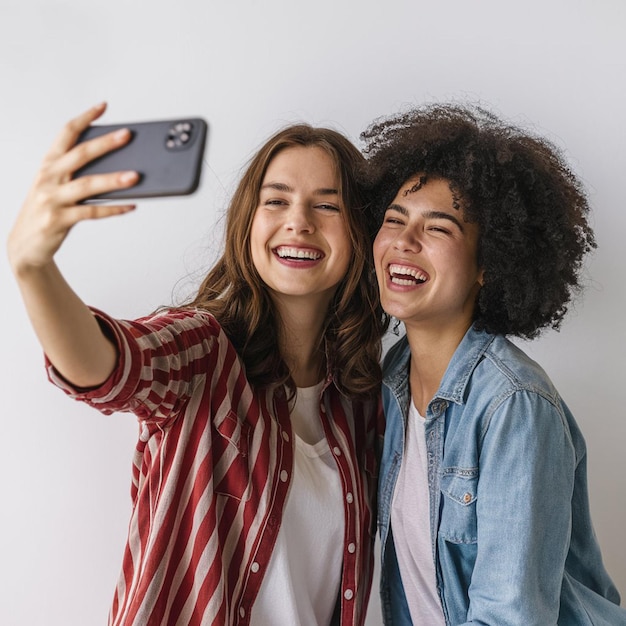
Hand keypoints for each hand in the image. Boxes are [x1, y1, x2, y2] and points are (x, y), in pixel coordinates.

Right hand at [7, 102, 139, 275]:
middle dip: (105, 144)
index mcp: (48, 164)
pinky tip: (131, 205)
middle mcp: (48, 178)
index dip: (84, 119)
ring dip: (114, 179)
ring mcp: (52, 199)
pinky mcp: (58, 220)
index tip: (102, 107)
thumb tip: (120, 168)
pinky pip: (91, 212)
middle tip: (127, 135)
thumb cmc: (48, 211)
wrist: (25, 244)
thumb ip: (79, 176)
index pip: (66, 134)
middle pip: (80, 155)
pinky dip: (113, 209)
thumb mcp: (57, 187)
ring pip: (88, 185)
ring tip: (136, 176)